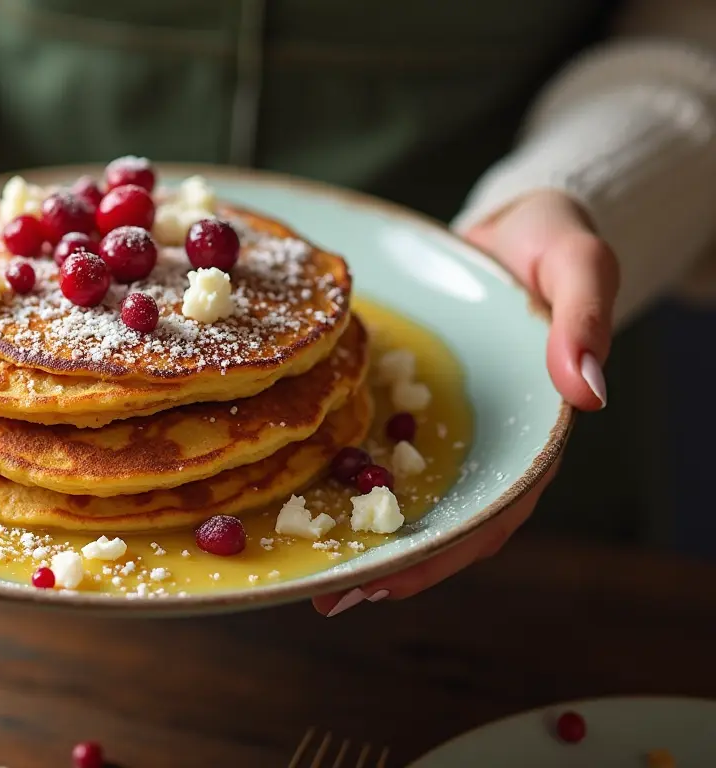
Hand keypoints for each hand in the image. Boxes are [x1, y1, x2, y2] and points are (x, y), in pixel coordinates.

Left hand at [313, 189, 617, 615]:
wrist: (513, 221)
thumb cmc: (552, 238)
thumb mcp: (578, 262)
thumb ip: (583, 319)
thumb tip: (589, 394)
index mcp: (532, 426)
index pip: (495, 507)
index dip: (448, 549)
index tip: (397, 579)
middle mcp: (487, 436)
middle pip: (446, 520)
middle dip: (394, 565)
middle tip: (335, 597)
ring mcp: (447, 423)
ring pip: (410, 496)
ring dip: (368, 539)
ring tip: (314, 577)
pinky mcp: (411, 401)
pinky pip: (381, 450)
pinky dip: (349, 482)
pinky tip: (304, 499)